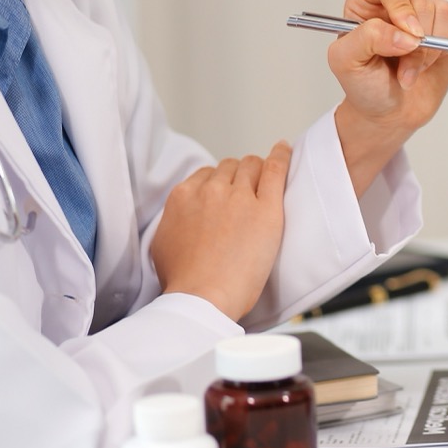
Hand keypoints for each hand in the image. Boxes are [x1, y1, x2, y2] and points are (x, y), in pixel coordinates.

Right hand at [151, 141, 291, 320]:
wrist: (203, 297)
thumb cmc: (184, 281)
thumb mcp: (162, 245)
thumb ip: (173, 223)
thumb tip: (182, 220)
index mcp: (183, 197)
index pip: (207, 174)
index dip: (221, 183)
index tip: (229, 193)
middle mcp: (210, 191)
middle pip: (231, 167)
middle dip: (241, 176)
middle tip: (250, 192)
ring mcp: (239, 197)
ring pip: (252, 165)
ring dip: (259, 171)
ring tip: (267, 181)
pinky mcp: (266, 208)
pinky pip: (276, 169)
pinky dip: (282, 156)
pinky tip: (285, 149)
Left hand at [327, 0, 447, 194]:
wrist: (388, 113)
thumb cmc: (364, 86)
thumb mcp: (347, 63)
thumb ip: (368, 39)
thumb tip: (405, 35)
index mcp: (366, 2)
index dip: (402, 5)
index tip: (407, 35)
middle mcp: (395, 3)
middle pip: (422, 3)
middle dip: (417, 45)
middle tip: (403, 68)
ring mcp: (423, 15)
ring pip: (443, 13)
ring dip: (431, 51)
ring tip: (413, 69)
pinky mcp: (446, 29)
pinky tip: (432, 61)